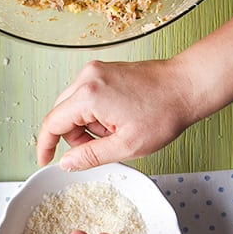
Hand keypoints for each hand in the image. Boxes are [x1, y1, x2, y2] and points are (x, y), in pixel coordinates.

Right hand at [36, 59, 193, 169]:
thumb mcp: (127, 145)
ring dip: (87, 124)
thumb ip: (90, 156)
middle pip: (61, 113)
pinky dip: (95, 112)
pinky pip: (86, 95)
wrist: (187, 85)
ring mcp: (95, 71)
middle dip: (75, 136)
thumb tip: (67, 163)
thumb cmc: (164, 112)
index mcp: (89, 95)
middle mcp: (87, 78)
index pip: (52, 123)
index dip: (45, 145)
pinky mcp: (103, 70)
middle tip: (102, 146)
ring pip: (74, 106)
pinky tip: (118, 117)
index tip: (45, 159)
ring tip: (117, 129)